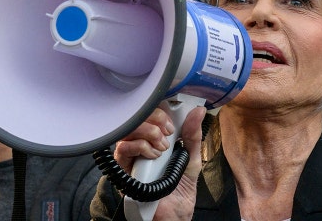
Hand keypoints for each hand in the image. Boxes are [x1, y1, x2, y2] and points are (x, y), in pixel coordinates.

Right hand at [113, 106, 205, 220]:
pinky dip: (140, 147)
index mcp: (154, 137)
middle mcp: (139, 143)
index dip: (159, 111)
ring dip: (148, 133)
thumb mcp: (192, 157)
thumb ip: (194, 135)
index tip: (172, 122)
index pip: (149, 113)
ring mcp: (130, 155)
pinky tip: (153, 156)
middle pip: (137, 116)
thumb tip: (198, 111)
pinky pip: (123, 149)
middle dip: (155, 120)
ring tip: (162, 148)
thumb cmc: (181, 187)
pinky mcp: (123, 168)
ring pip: (128, 129)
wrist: (175, 213)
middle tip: (168, 133)